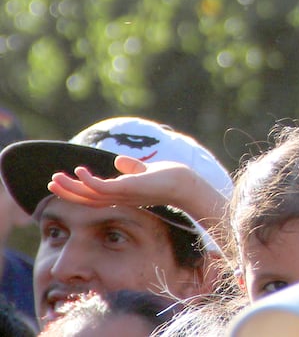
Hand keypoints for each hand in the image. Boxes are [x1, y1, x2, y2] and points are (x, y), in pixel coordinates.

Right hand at [48, 155, 192, 208]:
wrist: (184, 184)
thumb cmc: (167, 178)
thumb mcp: (144, 172)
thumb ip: (131, 168)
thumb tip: (118, 161)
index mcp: (120, 195)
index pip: (93, 196)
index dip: (76, 191)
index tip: (61, 182)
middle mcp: (119, 198)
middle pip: (87, 199)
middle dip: (67, 192)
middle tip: (51, 182)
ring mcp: (122, 195)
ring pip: (90, 195)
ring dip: (72, 187)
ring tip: (56, 178)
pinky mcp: (127, 188)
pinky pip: (103, 188)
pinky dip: (90, 181)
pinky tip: (80, 171)